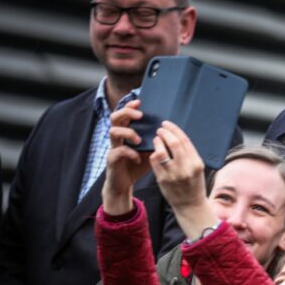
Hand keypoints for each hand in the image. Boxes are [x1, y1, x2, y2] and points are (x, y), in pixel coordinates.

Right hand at [103, 100, 150, 214]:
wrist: (124, 183)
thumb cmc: (138, 165)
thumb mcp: (150, 151)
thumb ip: (156, 141)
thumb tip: (172, 132)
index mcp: (127, 132)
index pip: (125, 113)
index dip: (130, 106)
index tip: (140, 101)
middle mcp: (118, 137)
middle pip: (115, 117)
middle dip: (127, 113)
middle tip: (140, 115)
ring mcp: (114, 147)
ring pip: (112, 131)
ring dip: (127, 132)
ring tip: (138, 139)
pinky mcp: (112, 159)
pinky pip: (117, 151)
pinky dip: (129, 153)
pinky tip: (137, 157)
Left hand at [150, 121, 217, 239]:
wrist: (190, 205)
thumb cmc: (194, 185)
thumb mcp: (197, 168)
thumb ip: (189, 154)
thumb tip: (176, 136)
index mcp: (196, 164)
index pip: (185, 141)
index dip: (174, 129)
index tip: (168, 124)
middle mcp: (185, 168)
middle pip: (173, 143)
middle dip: (165, 133)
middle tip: (160, 129)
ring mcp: (173, 175)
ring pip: (161, 151)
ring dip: (157, 142)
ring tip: (157, 139)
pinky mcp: (162, 180)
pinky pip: (154, 161)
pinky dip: (153, 154)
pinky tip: (155, 153)